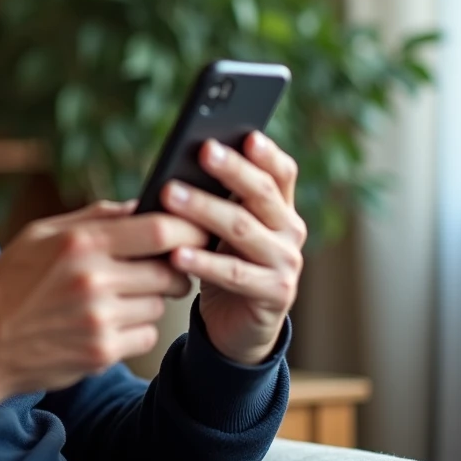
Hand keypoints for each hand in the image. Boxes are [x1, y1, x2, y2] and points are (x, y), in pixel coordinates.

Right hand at [0, 201, 203, 421]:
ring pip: (160, 305)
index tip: (198, 228)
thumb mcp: (39, 235)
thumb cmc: (8, 284)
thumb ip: (93, 218)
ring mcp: (100, 320)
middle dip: (173, 268)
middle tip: (159, 268)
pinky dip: (135, 330)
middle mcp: (93, 280)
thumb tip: (141, 205)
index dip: (189, 228)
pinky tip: (106, 323)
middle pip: (170, 270)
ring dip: (149, 300)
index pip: (160, 229)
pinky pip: (146, 336)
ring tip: (116, 297)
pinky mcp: (102, 353)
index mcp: (80, 244)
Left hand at [160, 132, 305, 364]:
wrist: (236, 327)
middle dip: (230, 170)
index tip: (246, 134)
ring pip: (243, 229)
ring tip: (171, 195)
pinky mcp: (274, 294)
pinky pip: (234, 273)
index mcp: (280, 209)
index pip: (281, 173)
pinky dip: (203, 262)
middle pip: (261, 194)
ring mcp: (286, 263)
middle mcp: (290, 232)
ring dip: (205, 210)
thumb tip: (178, 163)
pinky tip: (176, 253)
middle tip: (201, 150)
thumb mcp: (221, 230)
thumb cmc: (223, 265)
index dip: (266, 153)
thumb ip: (215, 200)